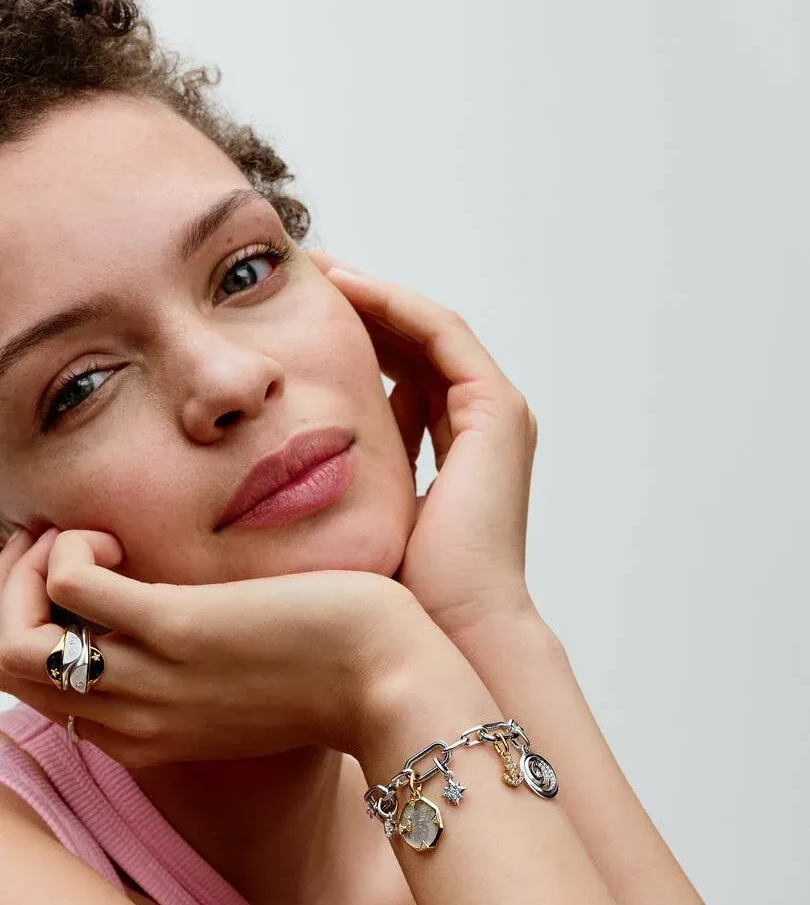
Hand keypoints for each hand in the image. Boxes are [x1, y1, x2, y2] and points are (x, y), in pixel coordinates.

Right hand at [0, 527, 445, 767]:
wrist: (396, 684)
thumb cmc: (333, 672)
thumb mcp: (246, 685)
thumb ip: (197, 666)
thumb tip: (180, 614)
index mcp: (143, 734)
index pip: (35, 693)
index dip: (32, 621)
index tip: (73, 571)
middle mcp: (131, 717)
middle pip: (5, 667)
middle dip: (12, 592)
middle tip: (60, 545)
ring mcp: (149, 676)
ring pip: (11, 639)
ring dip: (26, 570)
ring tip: (84, 539)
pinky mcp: (179, 626)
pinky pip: (70, 584)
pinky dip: (71, 548)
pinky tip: (118, 533)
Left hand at [307, 251, 538, 640]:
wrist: (448, 634)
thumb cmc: (395, 595)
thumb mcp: (357, 521)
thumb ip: (338, 482)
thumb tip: (270, 468)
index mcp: (456, 451)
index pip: (402, 376)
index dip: (352, 342)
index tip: (294, 321)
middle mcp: (483, 426)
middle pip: (417, 345)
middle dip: (361, 310)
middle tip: (303, 280)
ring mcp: (497, 415)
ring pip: (427, 330)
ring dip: (374, 296)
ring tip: (317, 271)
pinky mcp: (497, 410)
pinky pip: (439, 334)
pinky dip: (394, 306)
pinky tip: (343, 287)